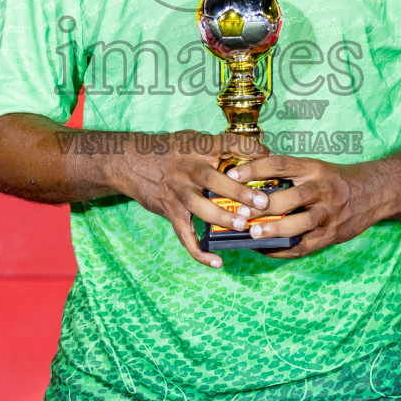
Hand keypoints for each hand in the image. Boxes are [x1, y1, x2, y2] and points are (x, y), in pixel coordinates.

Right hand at [113, 131, 272, 268]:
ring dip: (222, 218)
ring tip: (242, 226)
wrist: (130, 161)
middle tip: (263, 203)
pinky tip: (216, 262)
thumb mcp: (193, 139)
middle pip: (216, 180)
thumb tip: (257, 152)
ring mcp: (178, 192)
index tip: (270, 158)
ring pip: (201, 207)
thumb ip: (220, 146)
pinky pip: (185, 235)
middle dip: (240, 192)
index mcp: (198, 149)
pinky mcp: (170, 211)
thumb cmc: (168, 149)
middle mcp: (188, 170)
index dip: (250, 150)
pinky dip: (199, 252)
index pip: (228, 144)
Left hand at [226, 154, 386, 258]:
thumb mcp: (315, 168)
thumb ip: (288, 175)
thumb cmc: (335, 180)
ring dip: (275, 230)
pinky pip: (305, 246)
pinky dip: (283, 250)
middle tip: (240, 213)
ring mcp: (329, 214)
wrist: (374, 193)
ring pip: (301, 224)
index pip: (281, 165)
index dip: (255, 170)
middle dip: (264, 207)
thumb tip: (250, 183)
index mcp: (314, 169)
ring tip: (253, 235)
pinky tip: (264, 250)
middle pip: (292, 198)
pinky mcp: (331, 235)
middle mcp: (322, 190)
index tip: (233, 176)